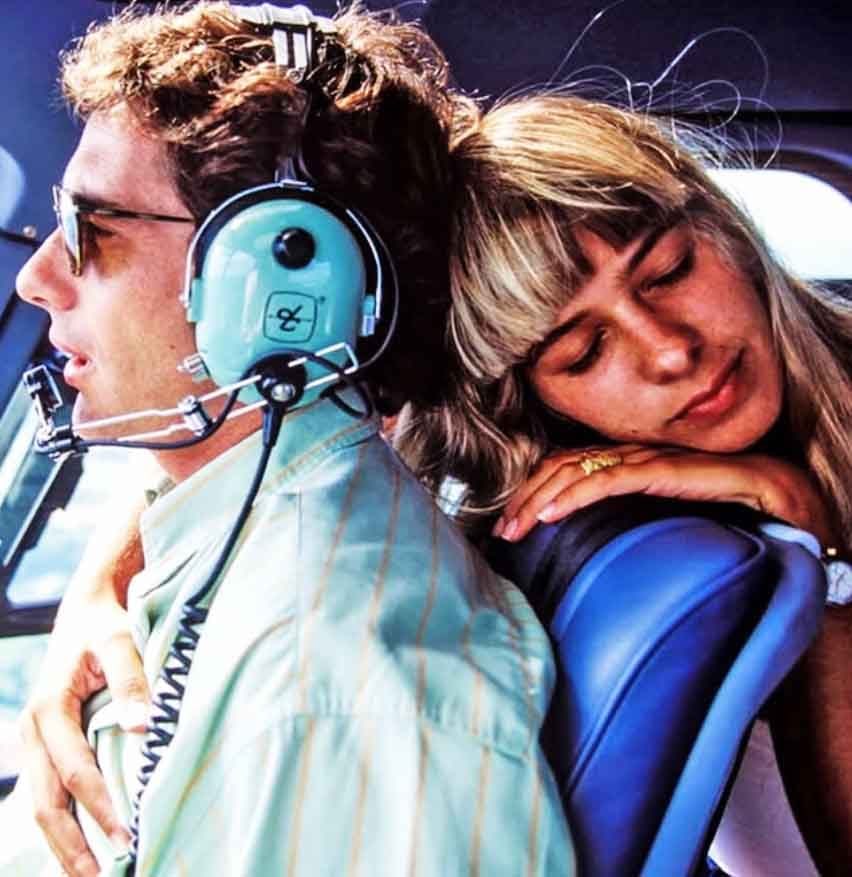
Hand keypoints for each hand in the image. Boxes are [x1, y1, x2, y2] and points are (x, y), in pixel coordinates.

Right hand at [18, 495, 147, 876]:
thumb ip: (133, 681)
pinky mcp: (47, 742)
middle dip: (73, 845)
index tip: (128, 838)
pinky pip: (48, 790)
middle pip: (47, 803)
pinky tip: (82, 845)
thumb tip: (142, 727)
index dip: (101, 809)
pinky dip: (63, 821)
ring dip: (64, 843)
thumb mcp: (121, 642)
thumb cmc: (108, 623)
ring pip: (42, 803)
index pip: (77, 772)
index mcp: (50, 709)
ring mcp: (36, 739)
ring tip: (92, 876)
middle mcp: (35, 730)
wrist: (88, 606)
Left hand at [493, 444, 837, 545]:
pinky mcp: (668, 470)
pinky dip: (575, 495)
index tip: (510, 525)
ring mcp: (649, 459)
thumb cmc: (727, 513)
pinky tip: (551, 514)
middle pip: (561, 467)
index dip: (532, 492)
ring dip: (539, 499)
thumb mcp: (662, 522)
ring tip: (515, 527)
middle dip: (525, 498)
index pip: (565, 469)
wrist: (785, 499)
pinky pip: (612, 479)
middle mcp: (632, 456)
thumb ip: (630, 526)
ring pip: (577, 471)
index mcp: (628, 464)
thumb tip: (595, 556)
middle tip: (502, 530)